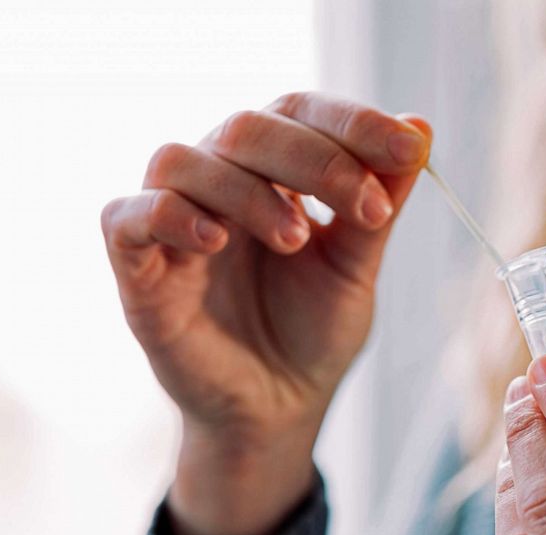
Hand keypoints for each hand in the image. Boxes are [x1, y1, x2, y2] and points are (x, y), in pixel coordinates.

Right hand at [100, 91, 430, 534]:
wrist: (276, 411)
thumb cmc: (313, 334)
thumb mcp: (355, 268)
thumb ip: (378, 203)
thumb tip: (419, 125)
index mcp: (271, 173)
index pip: (299, 113)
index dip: (352, 122)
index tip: (407, 149)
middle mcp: (218, 183)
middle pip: (246, 128)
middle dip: (314, 159)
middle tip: (366, 208)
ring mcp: (172, 222)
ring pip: (183, 161)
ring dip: (246, 191)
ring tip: (295, 240)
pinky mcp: (137, 267)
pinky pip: (127, 216)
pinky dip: (170, 216)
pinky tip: (216, 243)